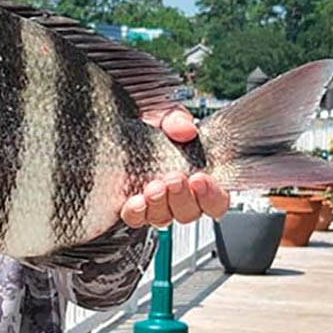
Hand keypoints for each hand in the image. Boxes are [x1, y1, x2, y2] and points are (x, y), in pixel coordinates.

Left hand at [119, 108, 228, 227]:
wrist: (116, 123)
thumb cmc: (146, 123)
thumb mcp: (165, 115)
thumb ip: (177, 119)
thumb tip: (185, 129)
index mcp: (195, 174)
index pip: (215, 200)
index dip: (212, 196)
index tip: (200, 179)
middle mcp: (176, 194)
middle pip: (190, 212)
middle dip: (183, 197)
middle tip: (174, 179)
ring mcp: (154, 202)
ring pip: (164, 218)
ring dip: (160, 204)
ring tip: (154, 187)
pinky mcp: (131, 205)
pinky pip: (136, 218)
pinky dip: (137, 212)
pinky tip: (136, 201)